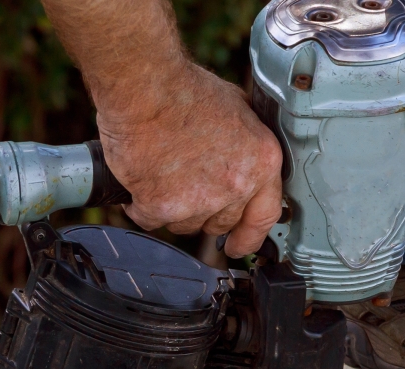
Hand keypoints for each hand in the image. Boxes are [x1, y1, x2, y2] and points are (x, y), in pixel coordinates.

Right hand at [95, 63, 283, 256]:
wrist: (145, 87)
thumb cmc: (185, 89)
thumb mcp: (237, 107)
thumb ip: (246, 141)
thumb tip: (243, 154)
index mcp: (261, 161)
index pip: (264, 215)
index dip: (250, 237)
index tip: (239, 246)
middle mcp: (235, 186)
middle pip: (218, 223)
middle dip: (202, 210)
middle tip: (185, 186)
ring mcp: (198, 200)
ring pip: (183, 224)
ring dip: (171, 207)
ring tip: (161, 171)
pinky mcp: (161, 206)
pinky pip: (149, 219)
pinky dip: (140, 204)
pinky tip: (139, 179)